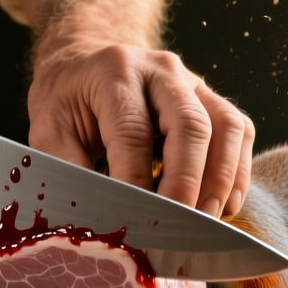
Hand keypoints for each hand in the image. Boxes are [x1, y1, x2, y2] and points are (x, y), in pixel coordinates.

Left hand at [27, 42, 254, 216]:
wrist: (86, 60)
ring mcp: (192, 81)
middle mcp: (160, 69)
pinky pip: (239, 131)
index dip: (137, 181)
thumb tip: (97, 220)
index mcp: (114, 73)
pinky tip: (222, 203)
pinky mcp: (211, 98)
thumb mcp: (48, 129)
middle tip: (179, 227)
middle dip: (188, 183)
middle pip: (191, 124)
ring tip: (205, 221)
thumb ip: (70, 171)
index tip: (136, 223)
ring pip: (226, 126)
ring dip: (221, 180)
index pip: (133, 131)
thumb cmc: (67, 99)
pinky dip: (237, 171)